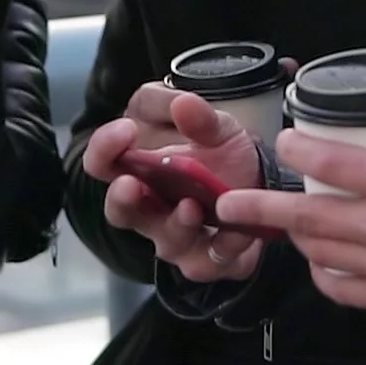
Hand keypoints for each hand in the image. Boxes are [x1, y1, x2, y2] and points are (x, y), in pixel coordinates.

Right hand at [82, 92, 267, 282]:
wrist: (262, 184)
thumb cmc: (222, 153)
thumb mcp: (215, 125)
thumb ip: (196, 114)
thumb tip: (183, 102)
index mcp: (138, 170)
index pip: (102, 162)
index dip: (105, 148)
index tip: (126, 130)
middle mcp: (148, 209)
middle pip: (120, 211)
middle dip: (122, 200)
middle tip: (130, 184)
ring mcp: (175, 237)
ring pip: (166, 241)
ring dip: (176, 225)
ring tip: (191, 206)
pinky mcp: (207, 259)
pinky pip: (208, 261)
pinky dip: (224, 247)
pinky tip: (237, 231)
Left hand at [214, 135, 365, 313]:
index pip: (334, 162)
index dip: (300, 148)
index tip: (286, 140)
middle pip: (306, 214)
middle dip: (262, 205)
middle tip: (231, 201)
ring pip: (317, 250)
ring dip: (293, 235)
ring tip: (281, 225)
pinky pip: (339, 287)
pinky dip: (322, 272)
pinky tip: (322, 259)